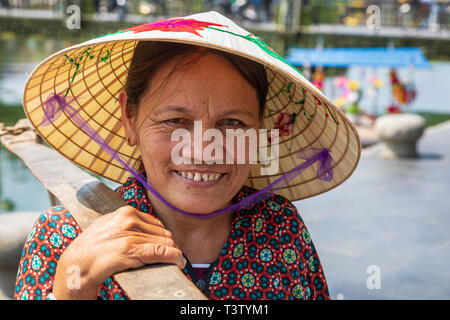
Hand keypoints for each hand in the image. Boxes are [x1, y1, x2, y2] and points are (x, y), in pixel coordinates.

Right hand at [53, 206, 184, 298]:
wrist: (76, 264)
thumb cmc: (92, 247)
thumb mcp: (109, 225)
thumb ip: (128, 222)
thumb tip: (151, 225)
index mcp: (126, 212)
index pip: (156, 224)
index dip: (163, 236)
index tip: (167, 245)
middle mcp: (130, 221)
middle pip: (163, 233)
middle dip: (169, 245)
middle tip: (172, 255)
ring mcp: (131, 236)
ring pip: (165, 243)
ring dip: (173, 253)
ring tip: (176, 260)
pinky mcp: (131, 251)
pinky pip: (161, 252)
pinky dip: (174, 257)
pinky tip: (178, 261)